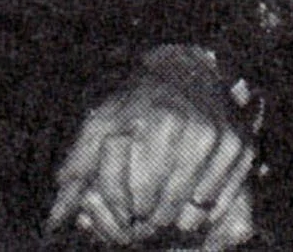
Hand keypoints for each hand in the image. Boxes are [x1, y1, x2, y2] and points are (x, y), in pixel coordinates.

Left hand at [49, 46, 255, 246]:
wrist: (185, 71)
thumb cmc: (136, 102)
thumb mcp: (102, 122)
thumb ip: (78, 167)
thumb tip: (53, 220)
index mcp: (153, 120)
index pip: (134, 193)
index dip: (123, 210)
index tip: (122, 211)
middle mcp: (189, 127)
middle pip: (162, 206)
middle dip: (147, 218)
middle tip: (142, 214)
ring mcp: (218, 138)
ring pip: (192, 212)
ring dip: (174, 218)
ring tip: (163, 207)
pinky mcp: (239, 147)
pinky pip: (217, 203)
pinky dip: (202, 210)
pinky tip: (189, 197)